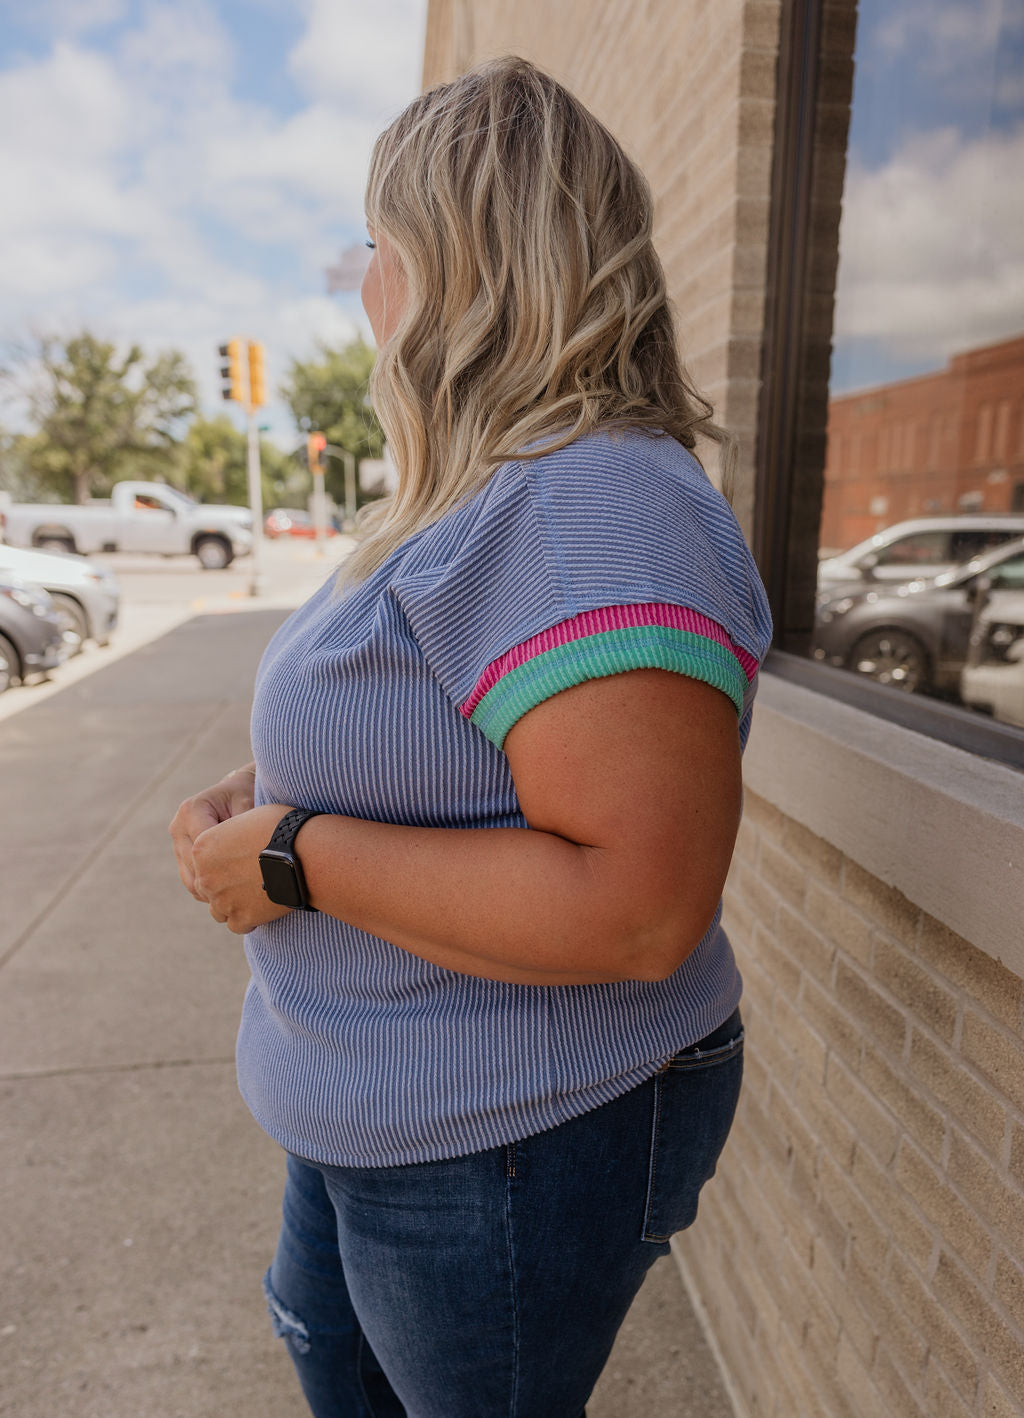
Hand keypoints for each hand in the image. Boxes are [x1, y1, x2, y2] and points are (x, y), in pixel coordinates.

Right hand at [169, 763, 257, 899]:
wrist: (233, 792)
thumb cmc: (244, 795)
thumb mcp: (249, 803)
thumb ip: (245, 825)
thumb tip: (251, 852)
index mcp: (191, 811)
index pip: (204, 847)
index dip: (226, 864)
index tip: (249, 876)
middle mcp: (178, 827)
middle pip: (194, 865)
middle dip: (219, 881)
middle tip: (246, 894)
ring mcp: (177, 843)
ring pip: (190, 878)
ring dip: (211, 891)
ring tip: (238, 897)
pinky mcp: (181, 856)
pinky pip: (191, 881)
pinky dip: (208, 890)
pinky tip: (229, 894)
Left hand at [192, 803, 296, 933]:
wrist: (304, 852)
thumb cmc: (281, 828)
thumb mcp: (247, 818)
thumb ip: (232, 834)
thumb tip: (237, 841)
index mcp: (202, 848)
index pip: (204, 862)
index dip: (222, 863)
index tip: (240, 862)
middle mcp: (205, 876)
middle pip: (208, 887)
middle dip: (225, 886)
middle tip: (249, 880)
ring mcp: (221, 900)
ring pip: (219, 910)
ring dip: (233, 905)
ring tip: (256, 896)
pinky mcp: (241, 918)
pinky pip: (237, 925)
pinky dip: (248, 920)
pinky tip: (262, 910)